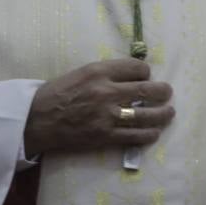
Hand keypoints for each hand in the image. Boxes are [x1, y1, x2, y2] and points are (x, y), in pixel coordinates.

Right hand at [23, 58, 173, 157]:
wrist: (37, 120)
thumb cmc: (57, 93)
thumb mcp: (81, 72)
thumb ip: (106, 73)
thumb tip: (132, 75)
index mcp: (99, 71)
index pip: (137, 67)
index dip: (145, 71)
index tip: (145, 76)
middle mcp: (106, 92)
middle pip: (148, 90)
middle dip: (163, 91)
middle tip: (167, 92)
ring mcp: (107, 116)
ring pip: (147, 115)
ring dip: (163, 114)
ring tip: (169, 112)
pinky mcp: (105, 137)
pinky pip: (135, 136)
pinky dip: (149, 134)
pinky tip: (154, 132)